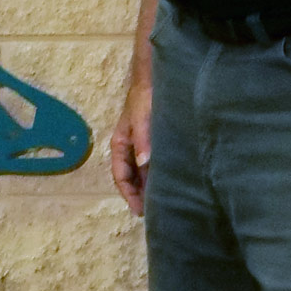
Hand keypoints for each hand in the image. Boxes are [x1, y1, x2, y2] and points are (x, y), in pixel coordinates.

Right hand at [107, 78, 150, 214]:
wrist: (155, 77)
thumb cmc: (145, 96)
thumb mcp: (142, 117)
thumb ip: (143, 139)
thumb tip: (143, 163)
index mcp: (120, 144)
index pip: (120, 176)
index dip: (129, 194)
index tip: (140, 211)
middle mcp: (130, 147)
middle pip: (131, 178)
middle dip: (139, 195)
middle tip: (154, 213)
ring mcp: (142, 145)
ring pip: (143, 172)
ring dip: (149, 187)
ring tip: (163, 203)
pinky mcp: (156, 141)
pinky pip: (154, 163)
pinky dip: (159, 175)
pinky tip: (171, 182)